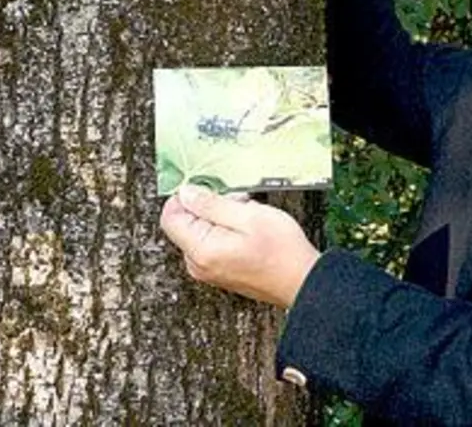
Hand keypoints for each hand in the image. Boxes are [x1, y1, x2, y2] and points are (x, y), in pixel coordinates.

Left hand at [160, 185, 322, 308]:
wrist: (302, 282)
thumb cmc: (281, 251)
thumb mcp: (249, 216)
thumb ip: (212, 204)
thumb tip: (186, 193)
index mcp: (201, 250)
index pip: (169, 217)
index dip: (186, 197)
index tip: (210, 189)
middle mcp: (197, 264)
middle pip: (185, 223)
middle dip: (208, 206)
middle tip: (239, 202)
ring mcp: (207, 270)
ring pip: (199, 231)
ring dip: (220, 217)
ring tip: (249, 216)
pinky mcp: (218, 272)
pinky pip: (210, 243)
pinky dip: (225, 231)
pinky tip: (248, 230)